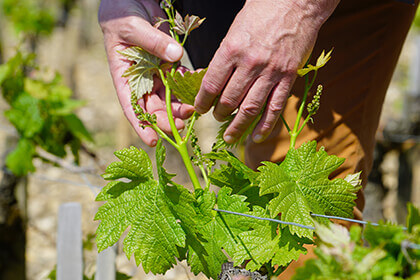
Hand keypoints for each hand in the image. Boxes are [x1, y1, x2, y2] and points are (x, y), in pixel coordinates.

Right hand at [99, 0, 193, 146]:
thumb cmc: (122, 12)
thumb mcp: (131, 26)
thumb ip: (152, 41)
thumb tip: (175, 56)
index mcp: (124, 75)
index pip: (131, 106)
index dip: (141, 125)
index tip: (152, 141)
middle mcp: (140, 78)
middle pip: (153, 106)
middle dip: (167, 119)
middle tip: (182, 125)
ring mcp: (155, 72)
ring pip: (169, 96)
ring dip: (181, 106)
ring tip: (194, 110)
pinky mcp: (168, 63)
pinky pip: (180, 79)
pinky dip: (189, 85)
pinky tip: (199, 88)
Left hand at [194, 0, 338, 143]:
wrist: (297, 1)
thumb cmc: (262, 10)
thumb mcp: (235, 29)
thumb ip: (226, 56)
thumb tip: (215, 80)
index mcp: (231, 49)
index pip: (211, 84)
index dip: (203, 101)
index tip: (199, 108)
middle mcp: (250, 64)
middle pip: (229, 100)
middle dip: (219, 114)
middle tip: (216, 118)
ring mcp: (271, 72)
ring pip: (250, 108)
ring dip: (238, 126)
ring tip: (230, 137)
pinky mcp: (288, 77)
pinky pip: (275, 107)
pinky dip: (266, 125)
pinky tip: (257, 137)